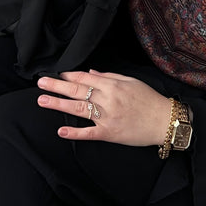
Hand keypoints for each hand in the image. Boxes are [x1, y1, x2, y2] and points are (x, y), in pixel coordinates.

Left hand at [37, 70, 171, 145]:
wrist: (164, 121)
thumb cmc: (150, 100)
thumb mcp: (132, 82)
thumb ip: (110, 77)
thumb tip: (91, 72)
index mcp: (113, 85)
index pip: (86, 78)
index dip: (69, 75)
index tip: (57, 74)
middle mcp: (108, 99)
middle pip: (78, 91)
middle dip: (57, 86)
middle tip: (41, 83)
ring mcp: (107, 117)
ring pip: (79, 109)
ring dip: (59, 105)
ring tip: (43, 101)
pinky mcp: (109, 133)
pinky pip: (89, 133)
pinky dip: (75, 133)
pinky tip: (61, 131)